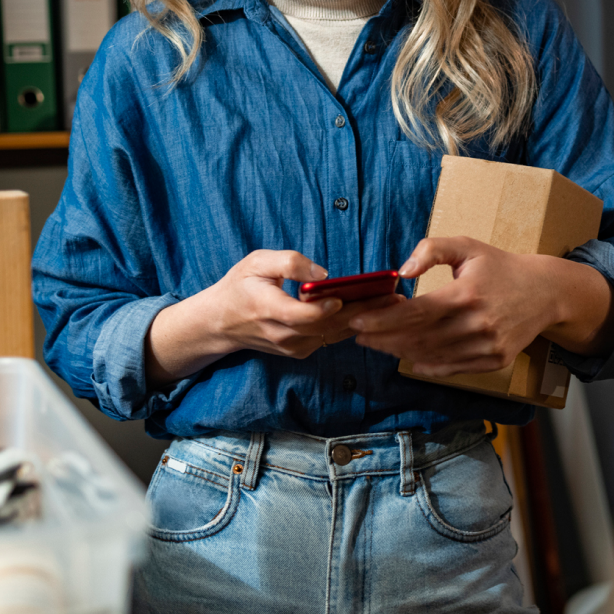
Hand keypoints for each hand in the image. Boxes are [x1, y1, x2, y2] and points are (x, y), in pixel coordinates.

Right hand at [146, 249, 401, 383]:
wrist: (220, 323)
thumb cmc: (240, 286)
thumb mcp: (256, 262)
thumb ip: (288, 263)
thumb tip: (322, 274)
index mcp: (267, 308)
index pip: (299, 315)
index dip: (322, 309)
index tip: (343, 296)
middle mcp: (281, 333)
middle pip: (327, 327)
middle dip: (362, 312)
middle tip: (393, 296)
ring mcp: (292, 346)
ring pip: (333, 335)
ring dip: (364, 320)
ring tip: (393, 302)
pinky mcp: (300, 351)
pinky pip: (330, 339)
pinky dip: (353, 326)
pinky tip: (376, 312)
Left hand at [349, 237, 613, 377]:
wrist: (545, 292)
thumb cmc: (500, 266)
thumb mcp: (467, 246)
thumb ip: (431, 250)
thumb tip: (402, 272)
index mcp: (468, 294)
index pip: (415, 312)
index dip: (383, 319)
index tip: (356, 320)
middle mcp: (478, 325)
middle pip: (418, 338)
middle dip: (383, 338)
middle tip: (359, 333)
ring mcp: (487, 347)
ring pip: (431, 356)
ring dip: (400, 352)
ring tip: (379, 342)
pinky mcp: (494, 361)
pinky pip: (451, 368)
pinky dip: (426, 364)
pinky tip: (408, 356)